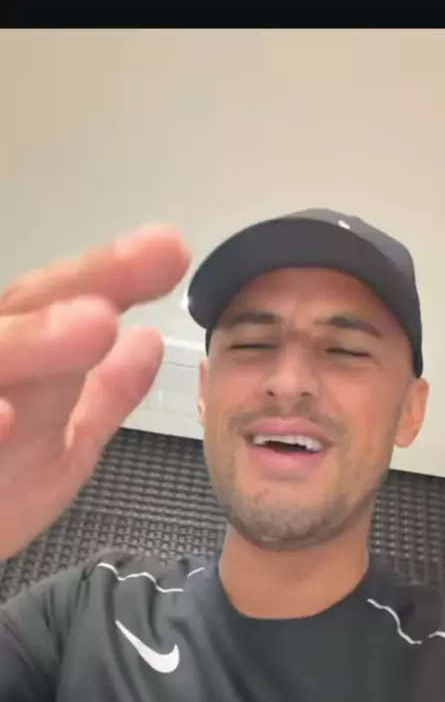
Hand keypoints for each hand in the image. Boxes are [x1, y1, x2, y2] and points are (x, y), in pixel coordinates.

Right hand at [0, 225, 189, 559]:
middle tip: (111, 308)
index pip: (52, 303)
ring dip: (31, 344)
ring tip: (90, 329)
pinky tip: (7, 419)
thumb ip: (103, 397)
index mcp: (12, 356)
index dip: (109, 275)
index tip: (171, 251)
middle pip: (14, 317)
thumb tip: (149, 340)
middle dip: (64, 307)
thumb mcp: (60, 450)